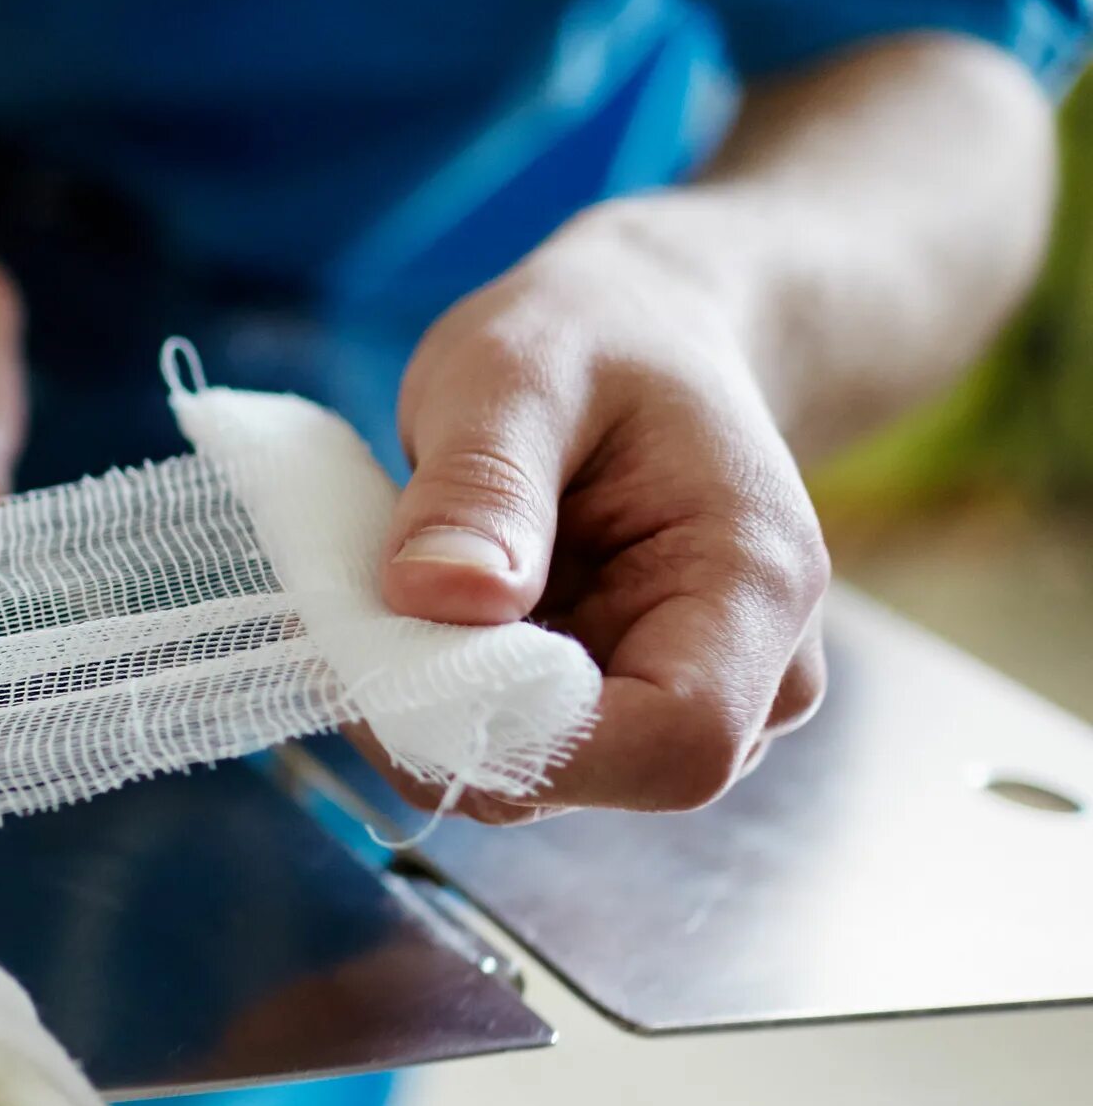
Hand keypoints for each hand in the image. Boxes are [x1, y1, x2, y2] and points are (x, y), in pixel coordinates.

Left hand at [373, 216, 830, 818]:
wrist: (640, 331)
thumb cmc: (594, 337)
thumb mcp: (516, 371)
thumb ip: (484, 485)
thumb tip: (437, 598)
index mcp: (756, 584)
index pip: (677, 742)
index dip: (534, 741)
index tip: (396, 667)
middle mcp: (751, 671)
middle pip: (598, 774)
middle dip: (456, 722)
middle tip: (349, 621)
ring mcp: (688, 698)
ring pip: (542, 774)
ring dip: (437, 709)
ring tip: (385, 594)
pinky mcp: (618, 707)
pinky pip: (516, 744)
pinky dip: (440, 697)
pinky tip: (407, 616)